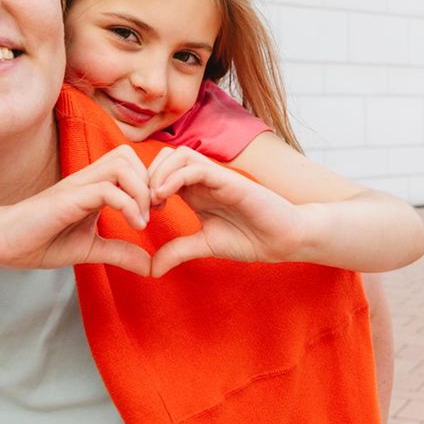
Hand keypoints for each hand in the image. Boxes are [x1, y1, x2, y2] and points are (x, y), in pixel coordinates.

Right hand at [0, 145, 151, 274]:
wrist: (3, 244)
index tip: (154, 213)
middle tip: (152, 213)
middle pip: (127, 154)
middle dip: (148, 182)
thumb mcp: (90, 249)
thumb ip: (120, 252)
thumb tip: (150, 266)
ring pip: (121, 164)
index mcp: (92, 186)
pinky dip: (128, 205)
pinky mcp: (68, 199)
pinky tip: (133, 226)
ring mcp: (76, 186)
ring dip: (141, 191)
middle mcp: (86, 180)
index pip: (129, 162)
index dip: (148, 182)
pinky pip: (107, 190)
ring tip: (141, 221)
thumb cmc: (40, 242)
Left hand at [146, 146, 308, 276]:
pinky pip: (195, 167)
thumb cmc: (251, 238)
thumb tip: (151, 268)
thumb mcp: (204, 245)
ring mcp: (216, 177)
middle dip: (146, 176)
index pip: (161, 172)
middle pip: (165, 156)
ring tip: (153, 201)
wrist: (284, 239)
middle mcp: (204, 179)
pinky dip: (174, 177)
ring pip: (177, 155)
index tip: (139, 214)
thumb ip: (178, 251)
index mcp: (196, 191)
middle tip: (142, 205)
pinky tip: (165, 197)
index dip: (144, 187)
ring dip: (158, 173)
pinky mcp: (229, 180)